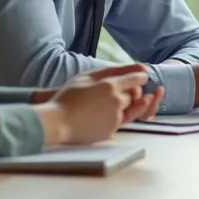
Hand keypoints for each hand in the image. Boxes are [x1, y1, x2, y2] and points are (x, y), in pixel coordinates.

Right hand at [34, 64, 162, 145]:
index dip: (139, 77)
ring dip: (122, 105)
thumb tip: (140, 67)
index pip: (136, 79)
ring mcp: (115, 118)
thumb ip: (112, 70)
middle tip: (114, 91)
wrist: (57, 123)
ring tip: (102, 104)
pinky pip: (118, 122)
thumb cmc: (68, 97)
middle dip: (131, 92)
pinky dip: (113, 117)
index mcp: (111, 86)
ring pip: (129, 109)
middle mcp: (117, 102)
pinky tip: (96, 115)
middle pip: (135, 95)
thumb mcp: (87, 76)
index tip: (140, 77)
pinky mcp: (111, 132)